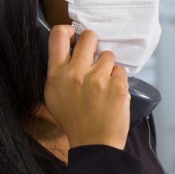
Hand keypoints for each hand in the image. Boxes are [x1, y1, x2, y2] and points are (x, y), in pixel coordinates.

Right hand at [43, 26, 129, 149]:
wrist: (94, 144)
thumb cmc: (74, 120)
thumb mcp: (54, 96)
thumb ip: (59, 72)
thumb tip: (69, 49)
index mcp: (56, 75)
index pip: (58, 36)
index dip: (68, 30)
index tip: (74, 35)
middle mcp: (76, 73)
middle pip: (89, 37)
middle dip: (93, 44)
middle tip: (94, 57)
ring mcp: (98, 79)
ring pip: (108, 55)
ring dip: (107, 66)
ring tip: (103, 84)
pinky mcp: (117, 86)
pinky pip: (120, 70)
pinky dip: (118, 80)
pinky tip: (112, 94)